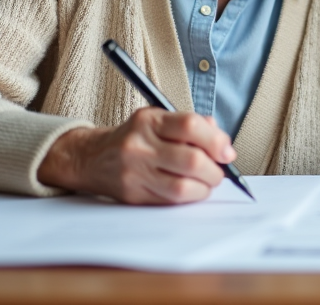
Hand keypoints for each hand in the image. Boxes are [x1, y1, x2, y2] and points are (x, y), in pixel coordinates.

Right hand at [37, 108, 234, 203]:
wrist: (92, 158)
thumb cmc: (136, 137)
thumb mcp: (159, 119)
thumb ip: (193, 125)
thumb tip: (224, 145)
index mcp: (149, 120)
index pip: (190, 126)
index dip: (216, 141)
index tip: (227, 152)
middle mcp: (140, 145)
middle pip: (191, 160)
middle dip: (215, 170)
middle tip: (218, 171)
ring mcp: (135, 172)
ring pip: (183, 187)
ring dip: (204, 188)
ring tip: (206, 183)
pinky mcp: (133, 195)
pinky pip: (170, 201)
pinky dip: (189, 198)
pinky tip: (190, 190)